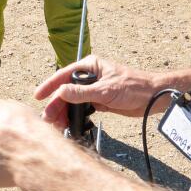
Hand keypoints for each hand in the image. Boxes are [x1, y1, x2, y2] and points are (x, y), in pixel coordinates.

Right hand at [34, 55, 161, 128]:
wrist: (153, 98)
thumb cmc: (134, 87)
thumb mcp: (106, 90)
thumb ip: (82, 92)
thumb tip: (61, 92)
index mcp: (90, 66)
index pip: (64, 75)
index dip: (49, 86)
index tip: (38, 96)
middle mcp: (90, 76)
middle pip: (66, 90)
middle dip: (56, 104)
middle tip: (48, 118)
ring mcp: (94, 89)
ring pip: (73, 100)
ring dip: (64, 112)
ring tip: (57, 124)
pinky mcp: (99, 101)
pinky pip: (82, 108)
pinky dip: (75, 116)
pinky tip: (70, 124)